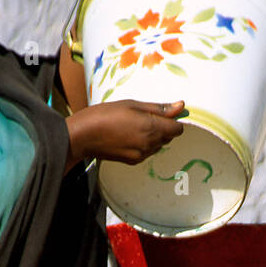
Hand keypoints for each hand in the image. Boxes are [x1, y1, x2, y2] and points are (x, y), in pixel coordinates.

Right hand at [66, 99, 185, 167]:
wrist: (84, 136)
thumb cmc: (106, 114)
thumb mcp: (132, 104)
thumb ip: (158, 108)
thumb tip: (181, 106)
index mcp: (151, 128)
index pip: (177, 129)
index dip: (174, 120)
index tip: (164, 113)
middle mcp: (150, 145)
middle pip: (168, 137)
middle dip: (163, 127)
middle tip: (145, 116)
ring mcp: (142, 155)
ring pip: (158, 145)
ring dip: (153, 136)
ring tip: (134, 126)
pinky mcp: (133, 161)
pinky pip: (147, 152)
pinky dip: (144, 144)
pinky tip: (129, 136)